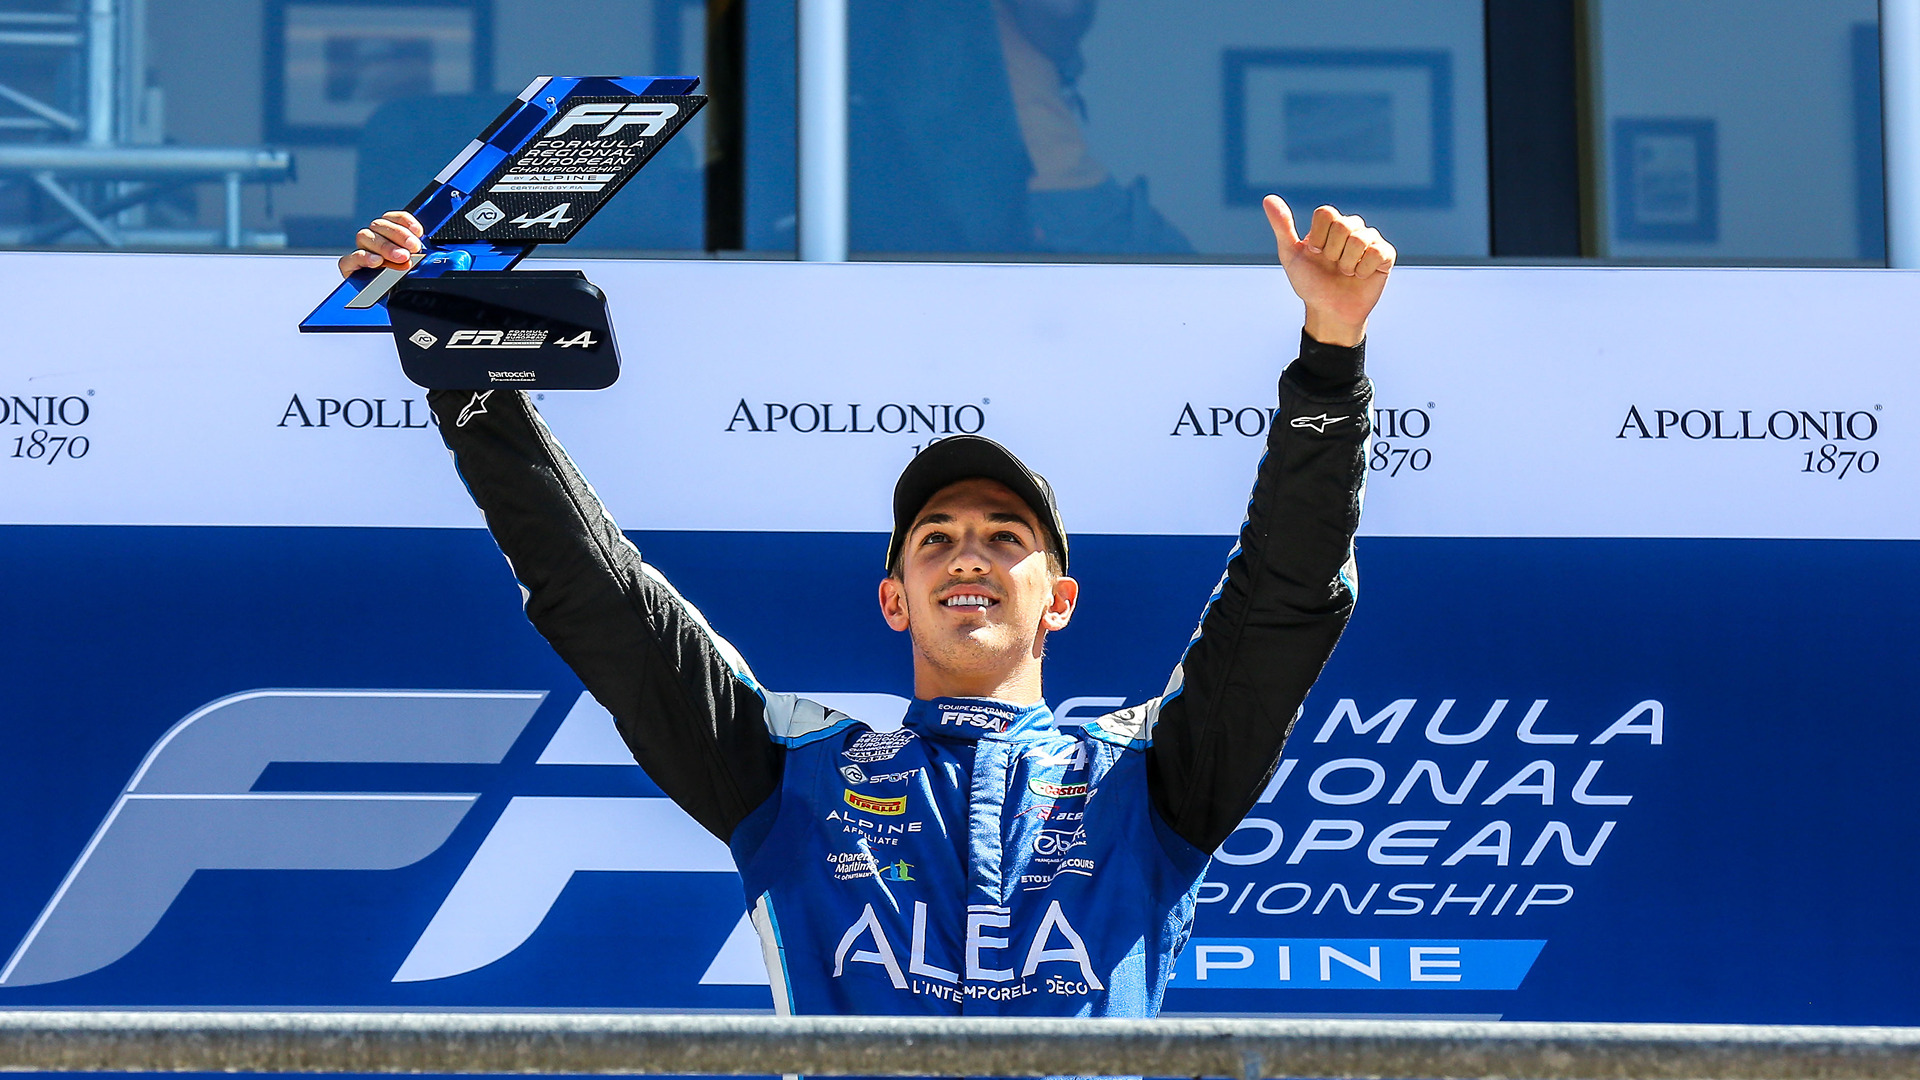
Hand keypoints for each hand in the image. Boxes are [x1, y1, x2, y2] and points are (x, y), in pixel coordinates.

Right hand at [337, 211, 423, 278]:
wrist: (387, 307)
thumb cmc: (404, 285)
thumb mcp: (417, 267)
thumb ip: (418, 254)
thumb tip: (424, 246)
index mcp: (389, 235)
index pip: (393, 219)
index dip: (404, 221)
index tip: (418, 232)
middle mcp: (373, 240)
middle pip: (379, 225)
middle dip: (399, 235)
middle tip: (413, 247)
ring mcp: (361, 252)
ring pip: (365, 236)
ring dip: (385, 245)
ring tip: (400, 257)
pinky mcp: (349, 268)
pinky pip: (350, 258)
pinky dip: (363, 257)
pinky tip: (376, 261)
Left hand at [1263, 195, 1394, 347]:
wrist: (1329, 311)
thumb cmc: (1310, 283)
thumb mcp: (1291, 256)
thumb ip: (1282, 226)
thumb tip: (1268, 198)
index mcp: (1330, 224)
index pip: (1326, 213)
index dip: (1318, 238)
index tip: (1314, 254)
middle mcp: (1351, 228)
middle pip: (1344, 225)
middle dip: (1332, 252)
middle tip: (1332, 265)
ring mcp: (1370, 240)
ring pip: (1360, 239)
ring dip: (1347, 263)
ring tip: (1345, 272)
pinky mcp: (1385, 255)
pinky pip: (1378, 252)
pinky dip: (1364, 269)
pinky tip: (1360, 276)